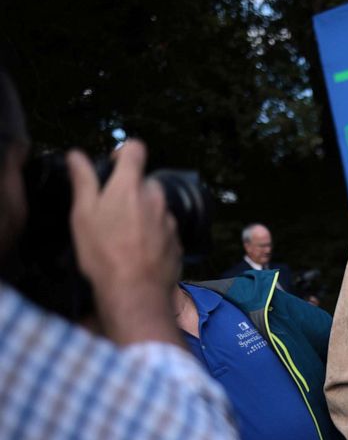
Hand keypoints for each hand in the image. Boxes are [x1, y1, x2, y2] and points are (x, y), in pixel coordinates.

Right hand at [68, 140, 182, 344]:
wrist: (136, 290)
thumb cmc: (103, 251)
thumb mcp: (83, 214)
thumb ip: (83, 181)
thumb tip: (77, 155)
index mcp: (131, 186)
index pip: (135, 149)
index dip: (123, 153)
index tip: (113, 166)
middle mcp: (156, 198)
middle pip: (145, 182)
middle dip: (131, 190)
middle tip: (112, 212)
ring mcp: (171, 219)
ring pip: (156, 207)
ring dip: (143, 213)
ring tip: (124, 236)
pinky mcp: (178, 240)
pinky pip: (164, 228)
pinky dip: (153, 233)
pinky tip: (139, 251)